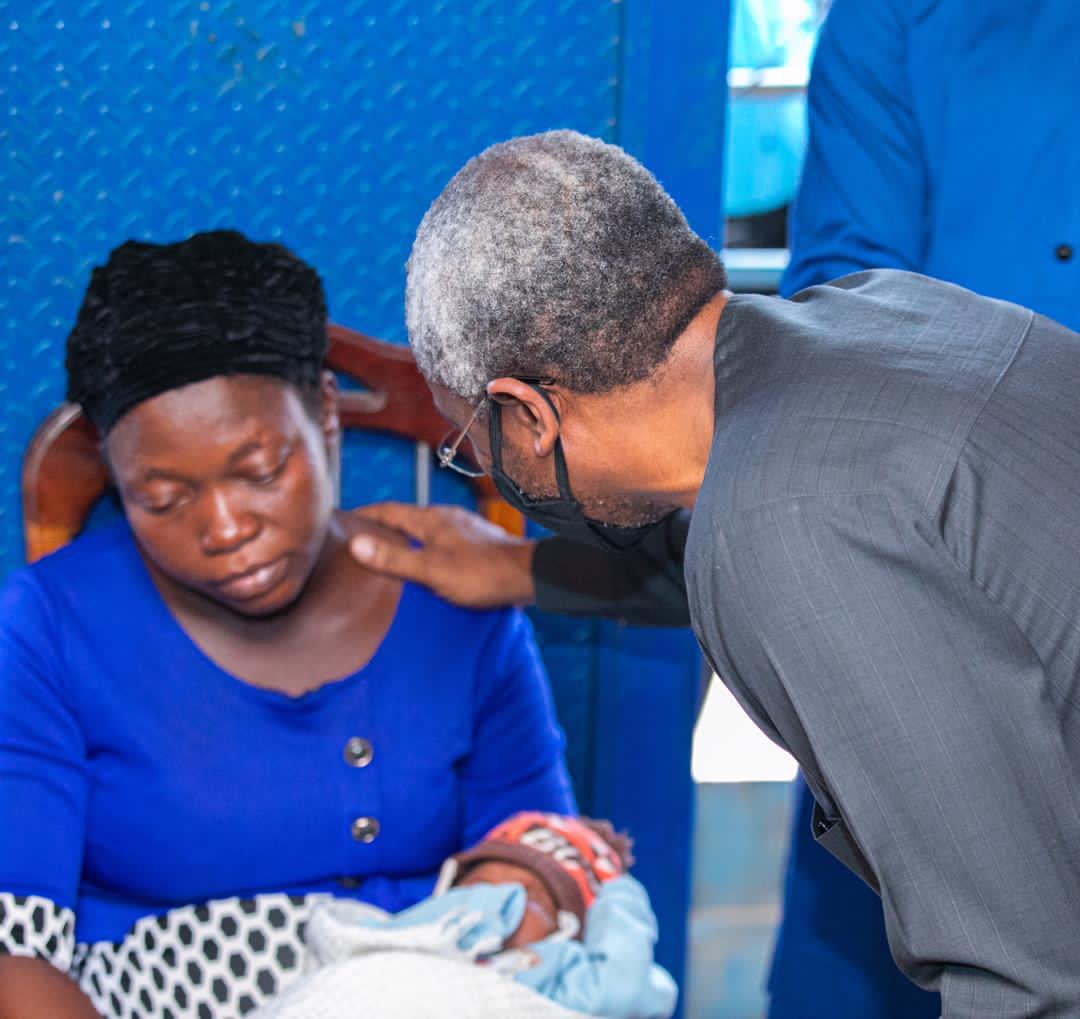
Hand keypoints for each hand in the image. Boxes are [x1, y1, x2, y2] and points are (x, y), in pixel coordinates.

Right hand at [345, 503, 538, 607]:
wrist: (529, 576)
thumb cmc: (482, 574)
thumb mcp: (431, 570)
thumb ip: (394, 558)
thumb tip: (355, 544)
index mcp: (431, 519)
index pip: (388, 510)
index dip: (364, 515)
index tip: (342, 520)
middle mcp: (446, 517)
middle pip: (405, 517)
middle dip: (382, 525)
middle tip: (359, 537)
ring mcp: (463, 528)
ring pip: (424, 528)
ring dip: (404, 536)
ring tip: (388, 550)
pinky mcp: (476, 542)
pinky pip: (440, 539)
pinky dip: (424, 546)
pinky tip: (427, 561)